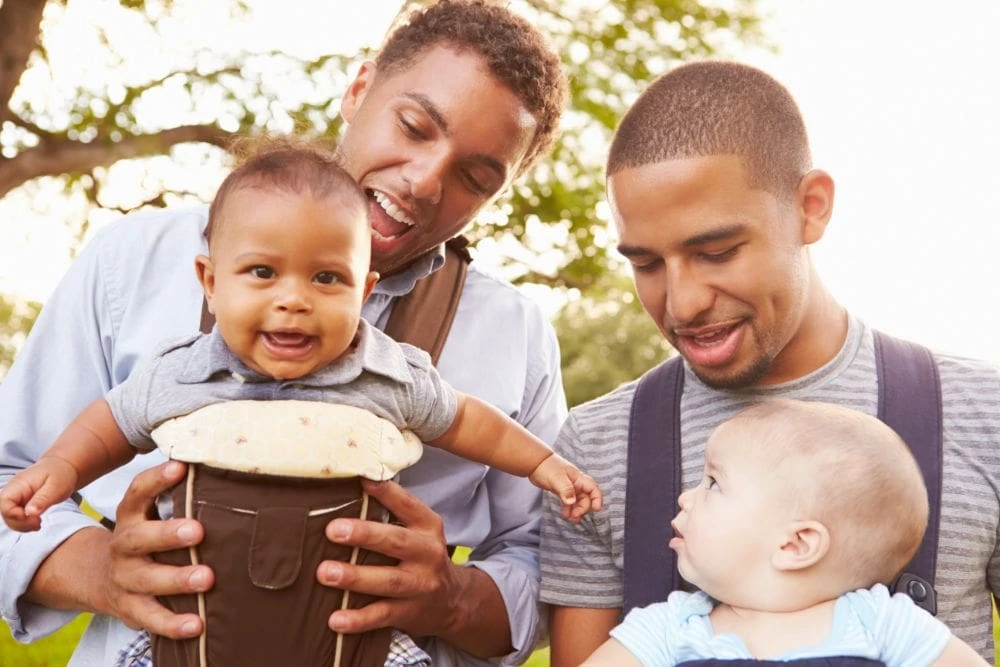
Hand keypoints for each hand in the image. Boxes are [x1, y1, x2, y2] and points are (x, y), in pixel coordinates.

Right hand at [0, 457, 78, 530]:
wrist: (63, 468)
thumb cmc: (60, 475)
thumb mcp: (56, 486)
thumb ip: (42, 499)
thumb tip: (29, 513)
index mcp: (20, 483)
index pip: (5, 501)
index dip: (13, 513)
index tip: (30, 517)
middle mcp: (14, 491)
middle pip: (5, 512)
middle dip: (19, 522)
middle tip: (38, 523)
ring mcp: (16, 498)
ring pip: (9, 518)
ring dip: (22, 525)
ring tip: (38, 523)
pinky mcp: (20, 505)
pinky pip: (17, 518)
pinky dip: (25, 524)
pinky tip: (36, 522)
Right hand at [100, 460, 213, 637]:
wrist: (101, 578)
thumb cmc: (147, 536)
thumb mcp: (151, 514)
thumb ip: (179, 497)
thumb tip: (223, 469)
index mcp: (131, 517)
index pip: (137, 493)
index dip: (155, 480)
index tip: (179, 468)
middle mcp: (124, 546)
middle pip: (139, 538)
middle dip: (168, 534)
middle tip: (198, 530)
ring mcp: (125, 579)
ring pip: (148, 580)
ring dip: (177, 579)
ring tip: (207, 578)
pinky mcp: (132, 609)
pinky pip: (152, 618)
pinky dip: (174, 624)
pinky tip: (198, 624)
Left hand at [317, 479, 463, 638]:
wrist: (453, 601)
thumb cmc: (421, 557)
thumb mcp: (419, 530)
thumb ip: (393, 511)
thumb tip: (353, 481)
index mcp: (428, 527)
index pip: (408, 505)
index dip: (386, 492)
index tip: (361, 480)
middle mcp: (428, 554)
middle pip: (396, 541)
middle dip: (365, 535)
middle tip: (333, 530)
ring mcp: (420, 585)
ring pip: (388, 580)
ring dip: (355, 576)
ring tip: (325, 572)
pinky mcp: (410, 613)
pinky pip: (382, 615)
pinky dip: (358, 619)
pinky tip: (335, 620)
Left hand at [529, 453, 602, 522]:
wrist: (534, 462)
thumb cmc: (547, 467)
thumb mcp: (557, 479)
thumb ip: (566, 490)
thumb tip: (572, 502)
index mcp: (578, 478)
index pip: (593, 489)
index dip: (597, 499)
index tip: (596, 509)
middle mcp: (576, 483)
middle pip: (586, 498)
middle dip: (583, 508)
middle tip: (574, 516)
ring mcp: (569, 487)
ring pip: (578, 501)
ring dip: (576, 511)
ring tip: (571, 519)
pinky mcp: (562, 490)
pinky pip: (569, 501)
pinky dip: (569, 509)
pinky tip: (565, 514)